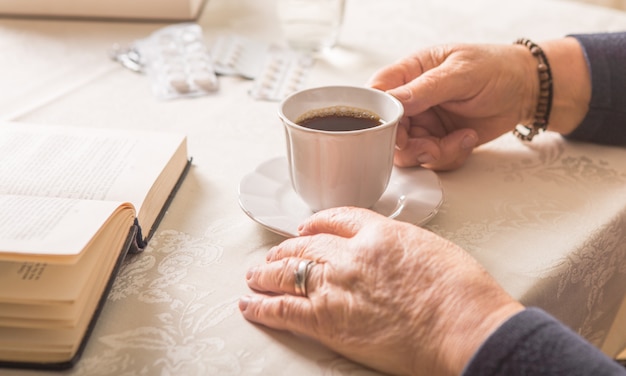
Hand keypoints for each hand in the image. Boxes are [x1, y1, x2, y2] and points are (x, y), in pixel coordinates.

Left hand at [240, 207, 523, 374]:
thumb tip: (392, 254)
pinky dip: (261, 306)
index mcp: (379, 232)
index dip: (315, 223)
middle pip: (305, 244)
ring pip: (288, 272)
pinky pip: (283, 309)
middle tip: (274, 256)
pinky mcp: (327, 320)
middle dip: (285, 250)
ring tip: (254, 276)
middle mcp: (351, 253)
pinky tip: (248, 304)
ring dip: (266, 273)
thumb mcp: (432, 250)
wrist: (464, 325)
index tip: (306, 228)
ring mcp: (336, 285)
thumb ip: (400, 247)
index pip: (336, 218)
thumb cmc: (462, 293)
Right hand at [368, 43, 537, 169]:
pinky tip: (467, 138)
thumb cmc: (496, 68)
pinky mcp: (438, 141)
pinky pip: (431, 160)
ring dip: (432, 153)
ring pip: (407, 152)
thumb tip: (394, 100)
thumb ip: (426, 88)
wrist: (526, 90)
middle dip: (408, 145)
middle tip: (431, 145)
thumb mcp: (461, 72)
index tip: (397, 129)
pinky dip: (450, 156)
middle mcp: (411, 100)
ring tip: (459, 139)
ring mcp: (424, 123)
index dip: (378, 116)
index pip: (377, 94)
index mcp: (410, 73)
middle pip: (387, 131)